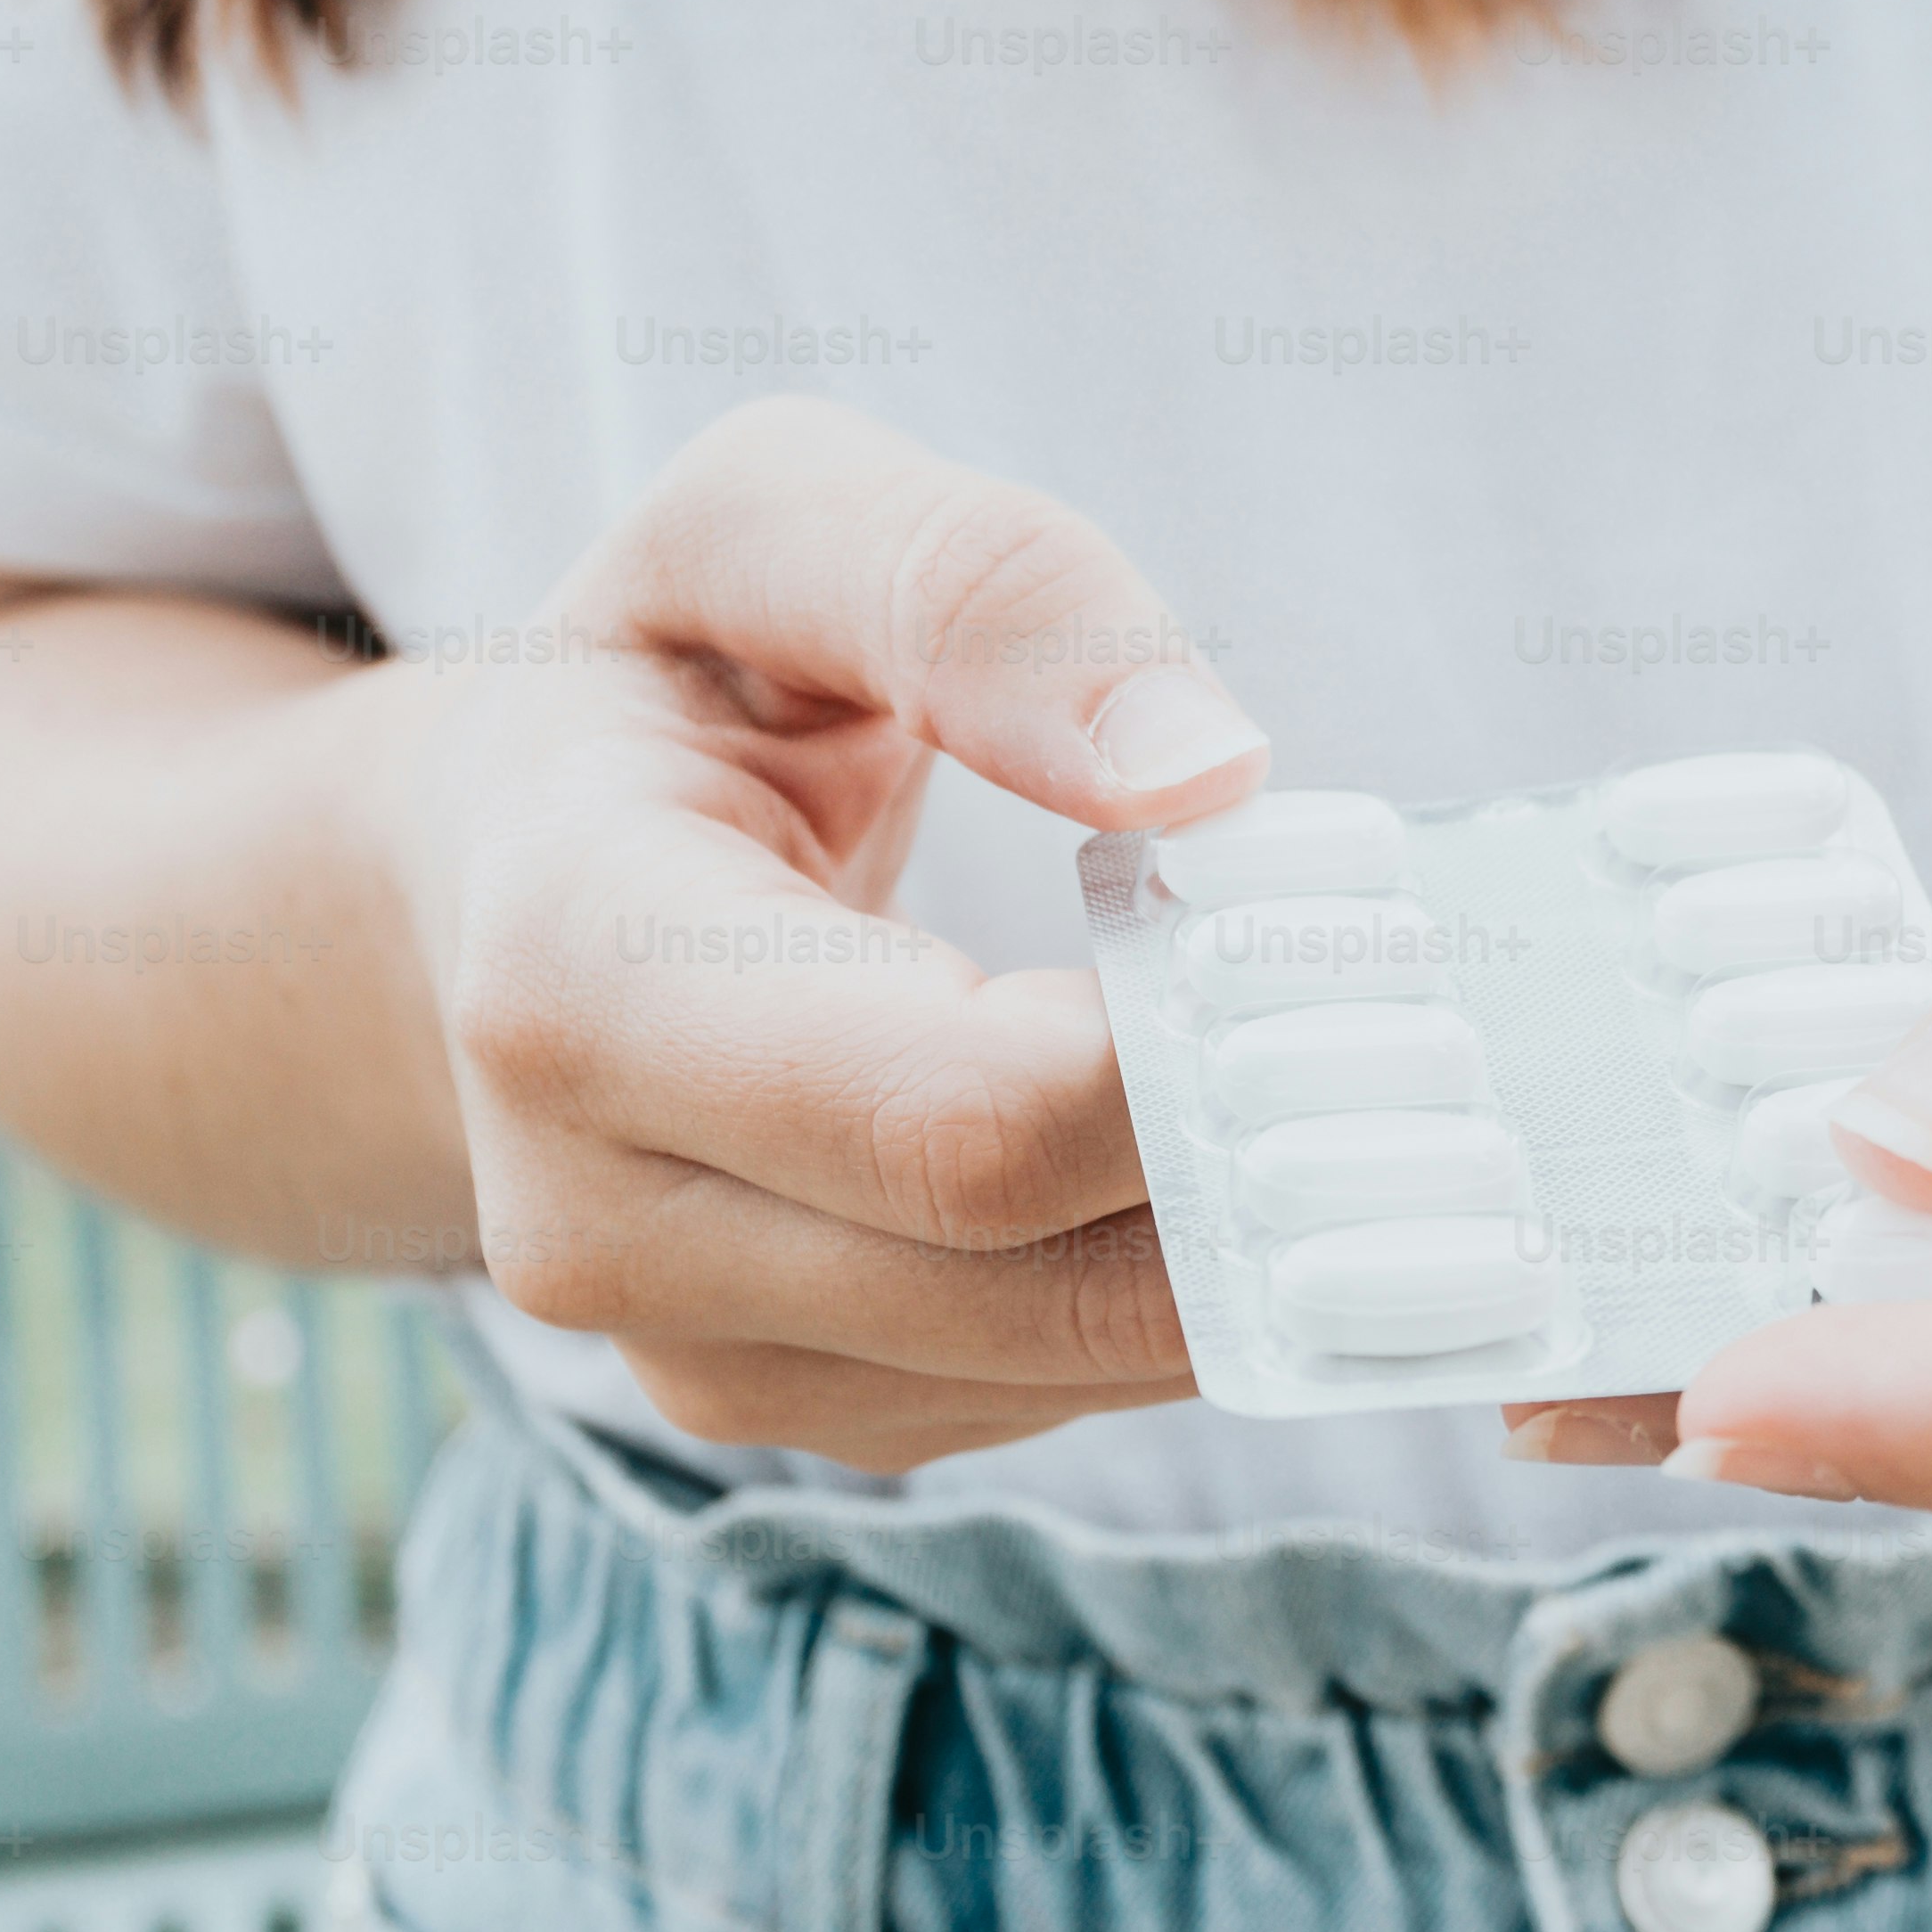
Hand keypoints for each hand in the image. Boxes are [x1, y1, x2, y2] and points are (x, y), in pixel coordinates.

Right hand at [382, 397, 1263, 1471]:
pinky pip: (1055, 1393)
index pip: (963, 1113)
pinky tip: (1227, 1155)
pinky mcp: (783, 1409)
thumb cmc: (658, 681)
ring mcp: (685, 1352)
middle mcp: (597, 1219)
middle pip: (1043, 1275)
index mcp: (573, 978)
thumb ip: (983, 588)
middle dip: (1276, 1170)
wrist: (479, 883)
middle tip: (1452, 1047)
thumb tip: (1207, 765)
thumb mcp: (766, 522)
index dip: (1197, 1065)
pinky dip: (1183, 1288)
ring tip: (1368, 1082)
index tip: (1358, 951)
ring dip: (1258, 1245)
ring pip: (1074, 1363)